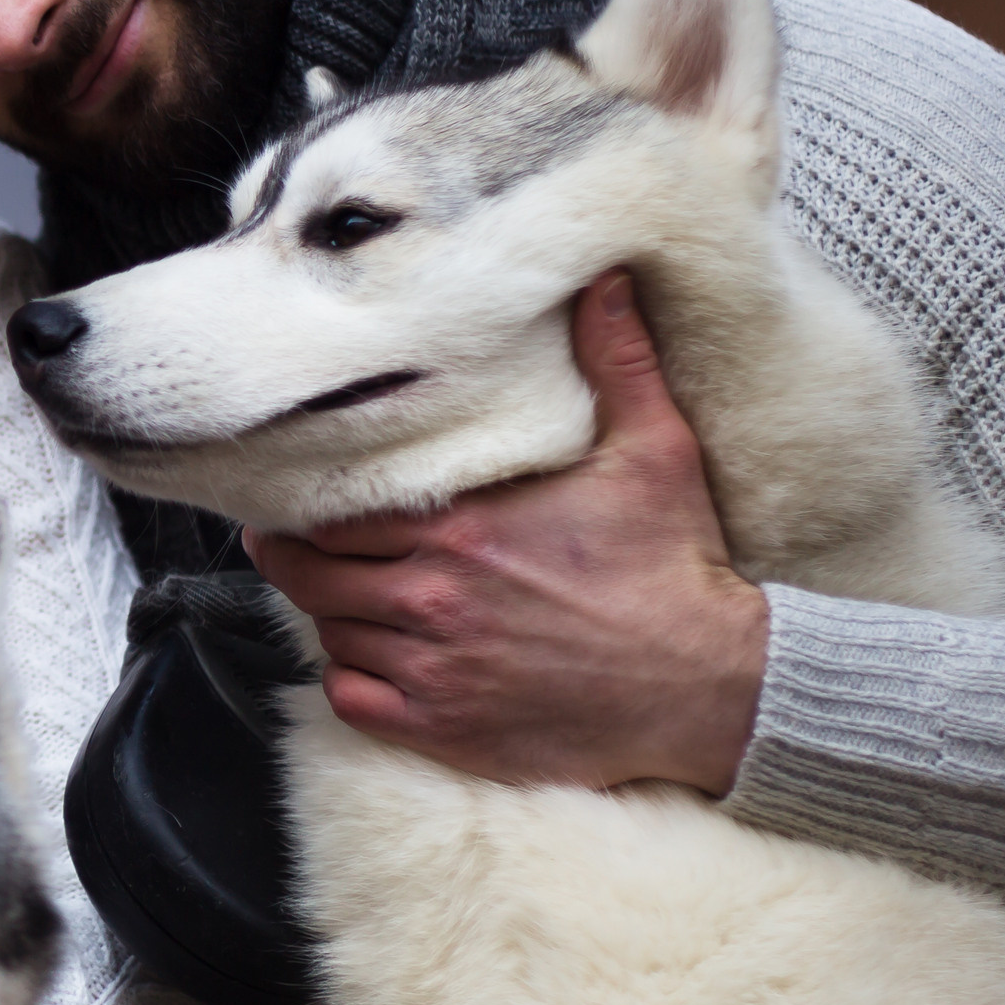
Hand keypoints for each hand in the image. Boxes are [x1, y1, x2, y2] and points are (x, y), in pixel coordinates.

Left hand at [244, 269, 766, 794]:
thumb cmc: (677, 568)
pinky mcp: (442, 728)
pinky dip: (348, 679)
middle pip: (311, 573)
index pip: (336, 510)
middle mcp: (432, 599)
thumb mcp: (653, 449)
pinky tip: (371, 658)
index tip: (301, 494)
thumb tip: (600, 276)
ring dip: (328, 614)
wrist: (712, 686)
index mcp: (462, 528)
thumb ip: (615, 359)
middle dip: (297, 556)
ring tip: (341, 594)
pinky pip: (349, 699)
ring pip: (328, 634)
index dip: (308, 502)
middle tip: (293, 541)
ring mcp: (432, 669)